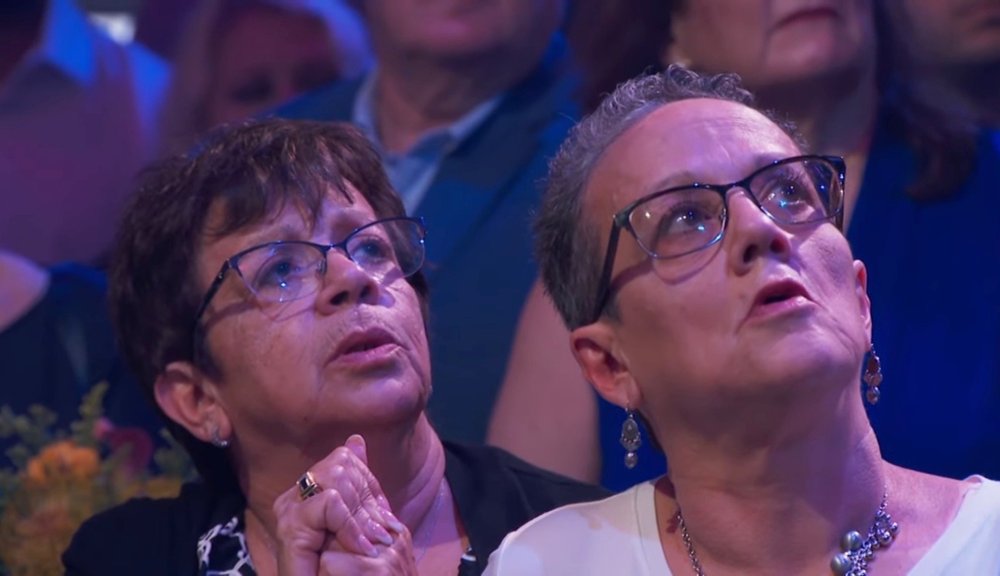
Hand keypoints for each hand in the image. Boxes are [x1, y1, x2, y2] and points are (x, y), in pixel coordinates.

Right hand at [273, 435, 411, 574]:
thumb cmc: (347, 566)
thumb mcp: (359, 520)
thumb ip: (358, 485)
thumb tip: (356, 440)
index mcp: (309, 490)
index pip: (345, 461)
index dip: (370, 487)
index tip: (384, 520)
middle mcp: (294, 496)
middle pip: (341, 464)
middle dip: (368, 501)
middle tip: (381, 536)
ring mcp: (289, 511)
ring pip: (335, 477)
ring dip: (361, 516)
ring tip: (372, 545)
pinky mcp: (291, 527)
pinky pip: (330, 503)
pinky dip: (351, 526)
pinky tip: (361, 549)